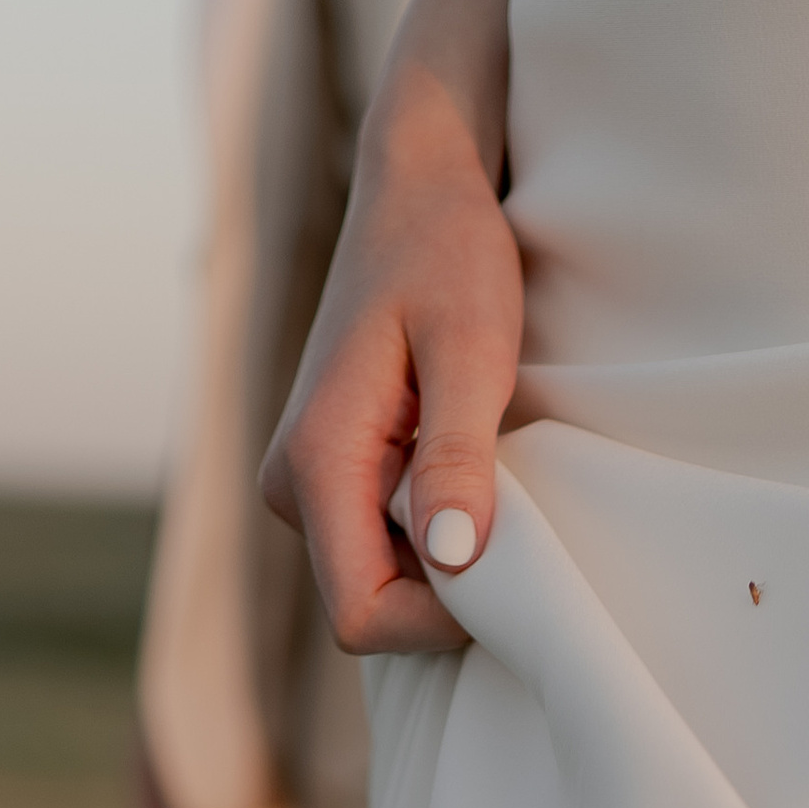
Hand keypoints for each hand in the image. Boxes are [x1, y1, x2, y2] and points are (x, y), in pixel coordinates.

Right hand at [261, 77, 523, 657]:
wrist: (418, 185)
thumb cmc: (448, 250)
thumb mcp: (471, 348)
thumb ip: (457, 455)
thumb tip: (452, 556)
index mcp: (315, 459)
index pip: (361, 613)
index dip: (438, 622)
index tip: (508, 570)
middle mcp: (292, 484)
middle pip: (371, 606)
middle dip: (447, 592)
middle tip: (515, 515)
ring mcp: (307, 482)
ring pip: (381, 581)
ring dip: (448, 557)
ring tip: (493, 476)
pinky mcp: (332, 475)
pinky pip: (386, 546)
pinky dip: (439, 531)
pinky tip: (472, 472)